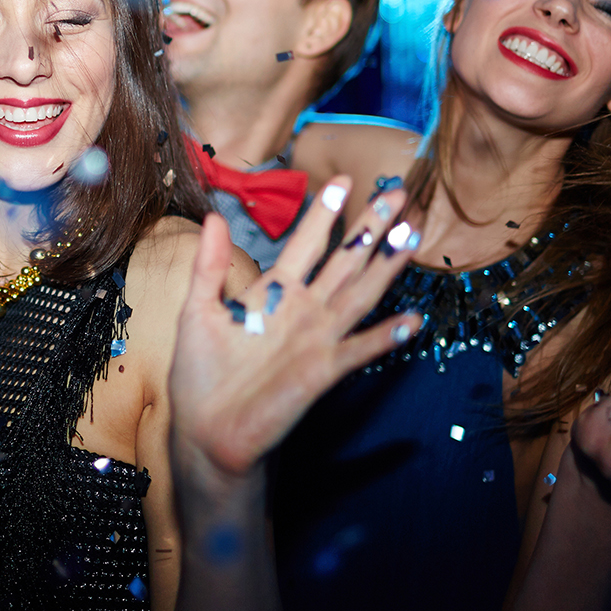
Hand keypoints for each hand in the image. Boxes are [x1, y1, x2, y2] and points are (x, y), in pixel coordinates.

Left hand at [169, 179, 422, 481]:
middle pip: (344, 261)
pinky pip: (358, 350)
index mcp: (274, 292)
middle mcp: (303, 310)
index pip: (305, 244)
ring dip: (386, 268)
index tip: (339, 180)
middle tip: (396, 195)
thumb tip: (214, 218)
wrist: (205, 429)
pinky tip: (411, 320)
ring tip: (411, 237)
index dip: (323, 214)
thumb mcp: (198, 311)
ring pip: (358, 295)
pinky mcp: (321, 372)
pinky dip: (385, 336)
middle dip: (370, 229)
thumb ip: (209, 266)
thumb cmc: (201, 373)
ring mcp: (316, 340)